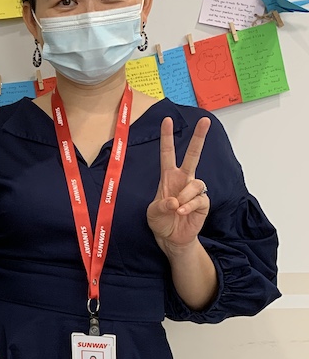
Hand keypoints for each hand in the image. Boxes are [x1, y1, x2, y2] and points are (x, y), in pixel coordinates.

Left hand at [147, 117, 210, 253]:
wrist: (171, 238)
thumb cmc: (161, 221)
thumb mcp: (153, 212)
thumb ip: (161, 205)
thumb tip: (175, 201)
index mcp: (168, 176)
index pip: (168, 153)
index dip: (167, 137)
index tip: (167, 120)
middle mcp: (183, 179)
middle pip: (193, 155)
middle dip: (199, 137)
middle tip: (205, 121)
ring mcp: (194, 190)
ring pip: (195, 183)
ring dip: (185, 195)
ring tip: (177, 209)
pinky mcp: (202, 202)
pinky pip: (199, 199)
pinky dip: (189, 206)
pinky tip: (182, 212)